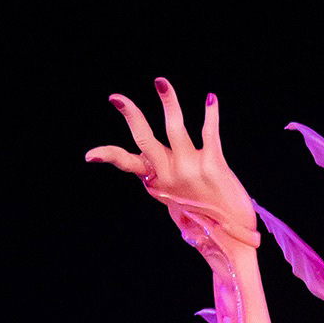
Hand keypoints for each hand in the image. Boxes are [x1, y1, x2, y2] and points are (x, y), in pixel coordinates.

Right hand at [87, 80, 259, 255]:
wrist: (234, 240)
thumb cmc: (205, 216)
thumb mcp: (177, 200)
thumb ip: (164, 179)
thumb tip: (148, 169)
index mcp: (158, 182)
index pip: (127, 165)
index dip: (107, 157)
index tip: (89, 156)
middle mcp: (170, 175)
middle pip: (144, 139)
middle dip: (131, 116)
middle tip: (116, 98)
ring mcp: (190, 170)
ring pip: (174, 127)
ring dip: (168, 102)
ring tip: (161, 82)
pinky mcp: (213, 167)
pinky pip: (209, 132)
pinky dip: (211, 113)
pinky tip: (211, 99)